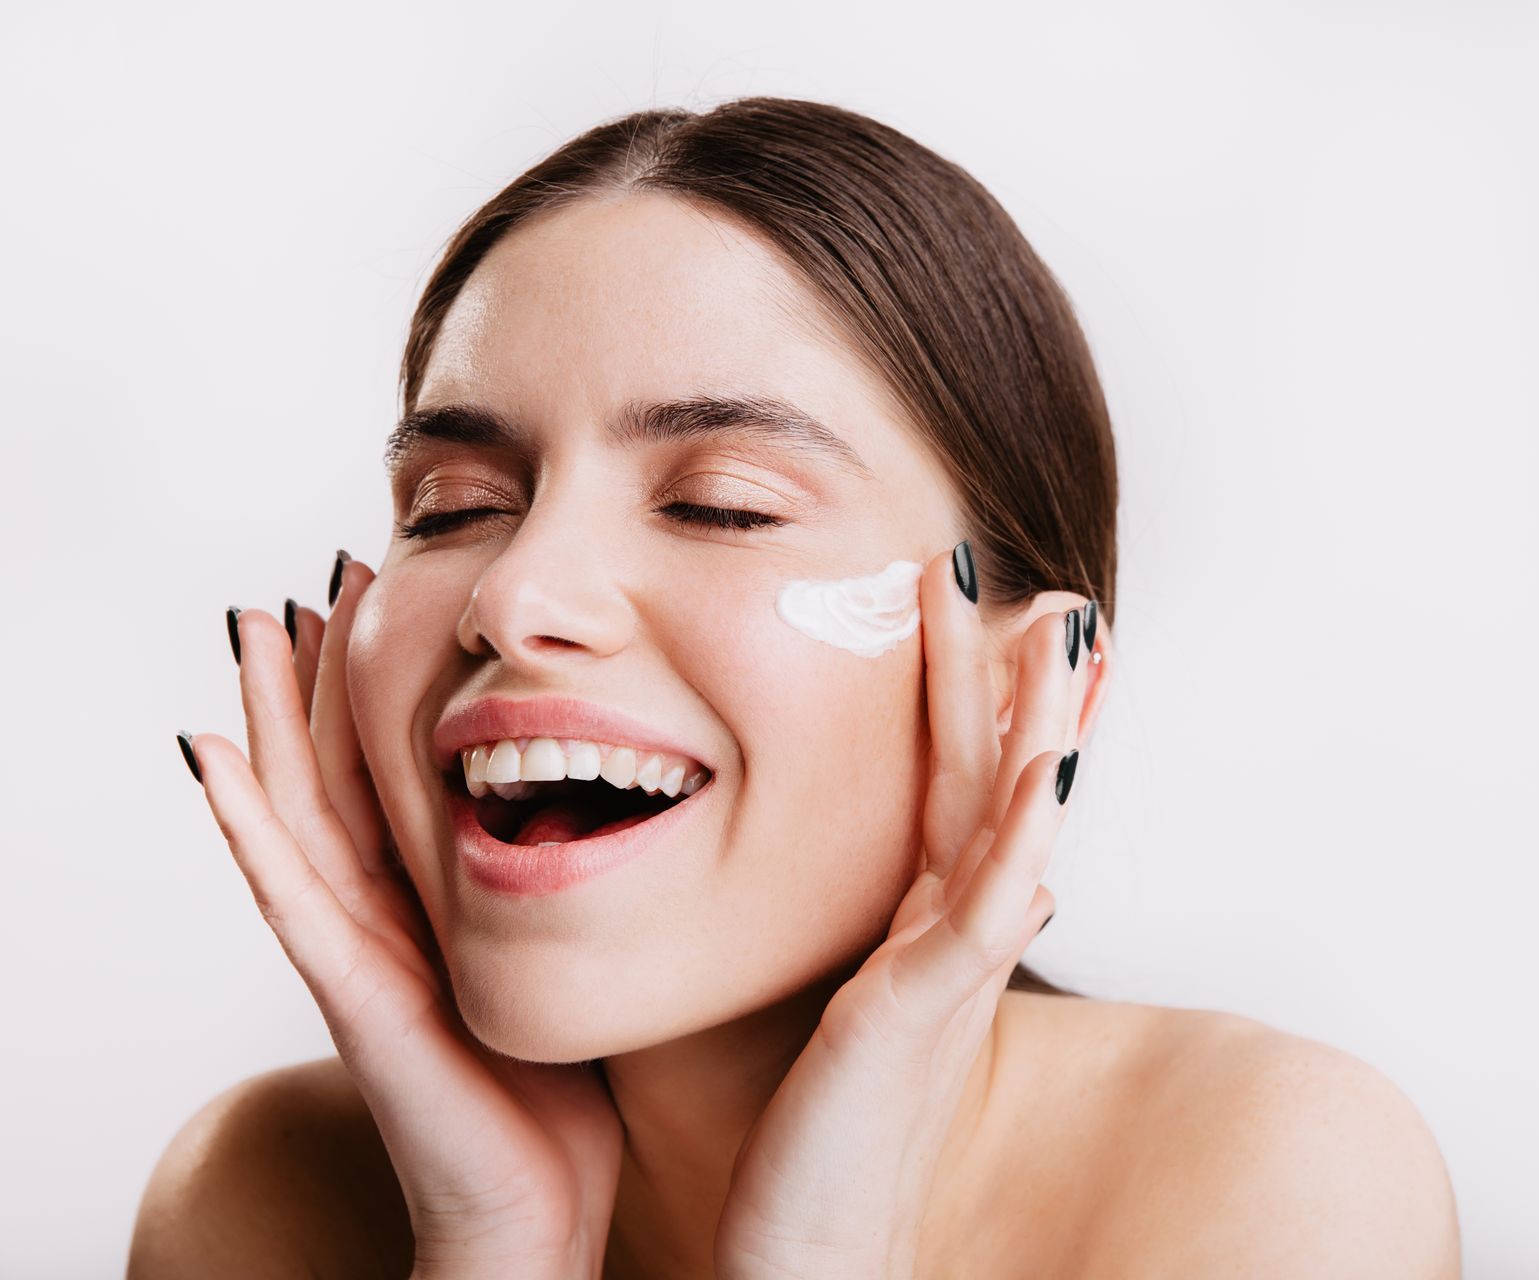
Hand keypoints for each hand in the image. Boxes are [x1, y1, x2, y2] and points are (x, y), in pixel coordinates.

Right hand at [180, 557, 625, 1279]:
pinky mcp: (352, 994)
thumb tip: (627, 810)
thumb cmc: (562, 1091)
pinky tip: (209, 760)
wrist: (538, 1208)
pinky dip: (243, 825)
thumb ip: (579, 893)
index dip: (384, 691)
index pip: (400, 773)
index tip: (388, 598)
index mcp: (441, 903)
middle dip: (319, 680)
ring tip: (254, 629)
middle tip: (308, 581)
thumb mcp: (577, 958)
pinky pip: (289, 893)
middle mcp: (388, 916)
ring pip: (299, 811)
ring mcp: (357, 952)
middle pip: (337, 774)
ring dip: (269, 720)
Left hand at [713, 543, 1088, 1278]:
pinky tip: (1048, 768)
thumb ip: (904, 948)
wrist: (812, 1261)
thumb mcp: (866, 1020)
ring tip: (1060, 630)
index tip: (1020, 623)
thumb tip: (979, 892)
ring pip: (1006, 826)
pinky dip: (1024, 834)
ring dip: (1038, 725)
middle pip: (994, 784)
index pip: (968, 794)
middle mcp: (951, 941)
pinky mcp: (920, 1016)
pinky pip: (985, 910)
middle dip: (1019, 685)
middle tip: (1049, 590)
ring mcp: (946, 975)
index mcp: (926, 932)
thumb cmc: (821, 1151)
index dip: (995, 708)